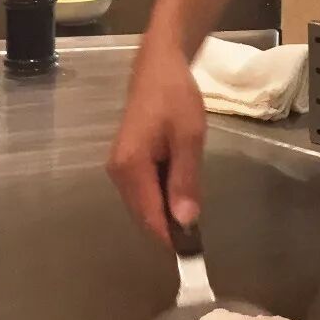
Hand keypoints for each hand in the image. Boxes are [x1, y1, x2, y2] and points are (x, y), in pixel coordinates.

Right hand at [107, 39, 206, 244]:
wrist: (159, 65)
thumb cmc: (176, 96)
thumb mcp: (189, 136)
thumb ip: (185, 180)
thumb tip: (186, 222)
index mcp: (130, 168)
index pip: (150, 218)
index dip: (171, 239)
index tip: (194, 255)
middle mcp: (118, 173)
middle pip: (145, 215)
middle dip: (170, 227)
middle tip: (201, 234)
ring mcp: (120, 168)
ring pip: (145, 204)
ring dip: (167, 211)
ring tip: (194, 208)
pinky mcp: (127, 162)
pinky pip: (145, 190)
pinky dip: (163, 196)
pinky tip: (181, 190)